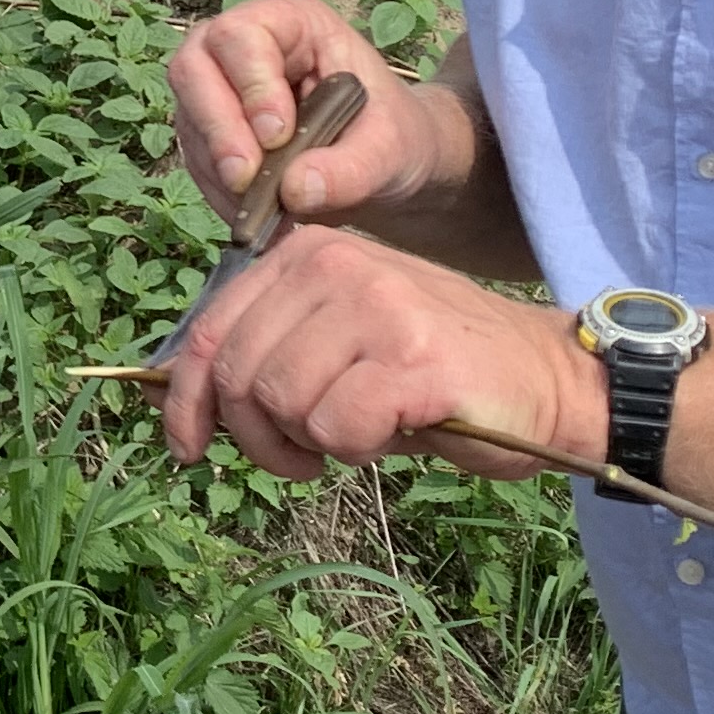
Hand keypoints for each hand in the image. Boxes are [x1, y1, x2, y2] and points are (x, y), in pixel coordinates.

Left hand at [159, 225, 606, 483]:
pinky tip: (389, 434)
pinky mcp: (412, 358)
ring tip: (351, 439)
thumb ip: (265, 354)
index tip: (187, 448)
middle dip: (253, 437)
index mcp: (308, 253)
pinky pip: (335, 427)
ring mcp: (376, 306)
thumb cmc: (431, 374)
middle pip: (239, 372)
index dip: (184, 400)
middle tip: (297, 460)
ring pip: (281, 401)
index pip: (212, 329)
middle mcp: (336, 265)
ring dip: (306, 445)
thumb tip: (167, 399)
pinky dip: (353, 449)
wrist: (546, 380)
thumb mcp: (335, 346)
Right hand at [169, 0, 461, 231]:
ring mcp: (218, 87)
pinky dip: (218, 193)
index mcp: (292, 22)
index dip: (250, 85)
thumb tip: (295, 190)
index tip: (277, 137)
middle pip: (193, 68)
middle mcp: (241, 45)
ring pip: (188, 117)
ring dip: (217, 171)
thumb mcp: (392, 148)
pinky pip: (194, 159)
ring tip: (263, 210)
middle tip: (247, 182)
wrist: (385, 165)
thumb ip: (352, 167)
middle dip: (218, 131)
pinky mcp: (208, 131)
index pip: (241, 36)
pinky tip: (254, 214)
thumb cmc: (394, 135)